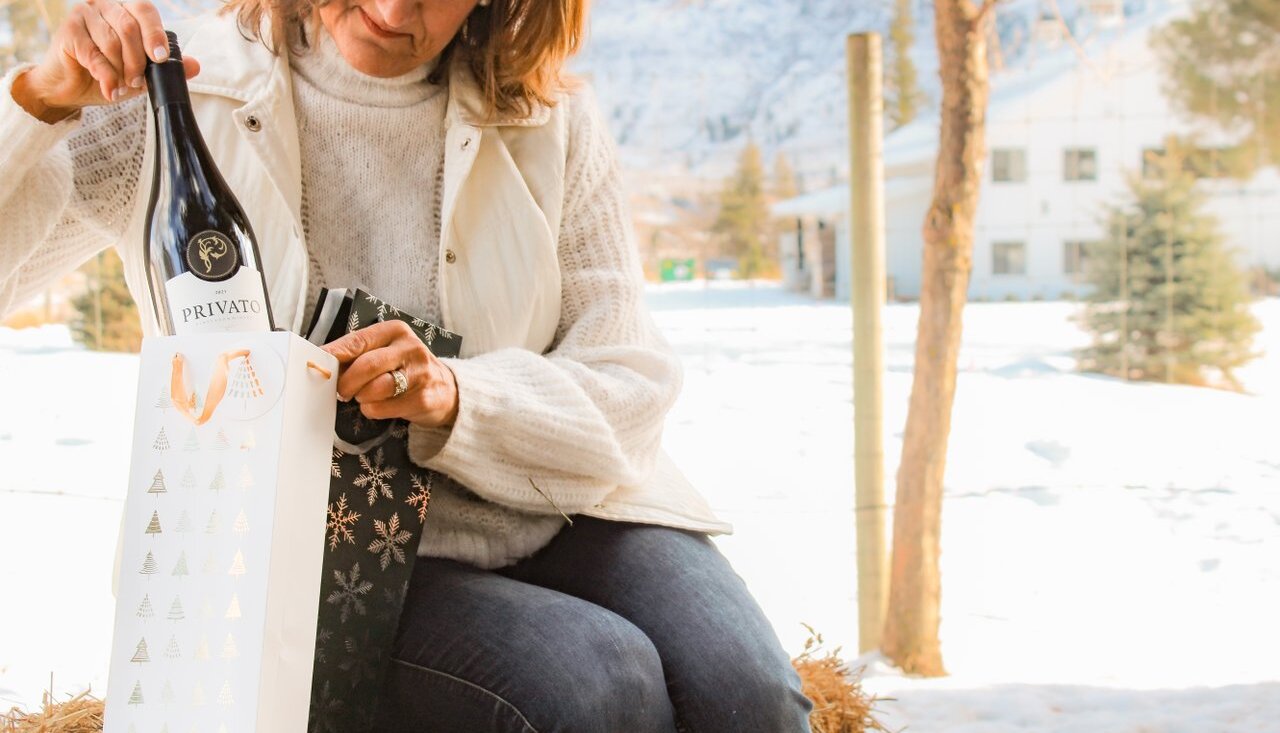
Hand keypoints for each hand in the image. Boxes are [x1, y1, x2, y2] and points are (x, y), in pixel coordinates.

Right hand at [11, 0, 199, 122]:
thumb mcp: (142, 74)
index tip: (160, 57)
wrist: (71, 89)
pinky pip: (94, 54)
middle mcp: (104, 7)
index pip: (144, 10)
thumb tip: (195, 66)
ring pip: (112, 41)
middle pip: (129, 27)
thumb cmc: (107, 75)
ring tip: (122, 86)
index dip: (155, 33)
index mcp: (125, 11)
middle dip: (138, 60)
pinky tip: (109, 89)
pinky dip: (106, 76)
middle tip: (137, 81)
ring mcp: (83, 15)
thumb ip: (167, 68)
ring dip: (121, 70)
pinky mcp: (68, 31)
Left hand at [323, 320, 459, 428]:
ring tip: (365, 396)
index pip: (357, 340)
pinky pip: (382, 408)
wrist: (446, 390)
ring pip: (374, 389)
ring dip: (361, 397)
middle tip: (342, 390)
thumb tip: (322, 361)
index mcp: (396, 331)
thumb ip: (358, 353)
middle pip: (366, 366)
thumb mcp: (387, 351)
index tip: (316, 362)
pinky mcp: (422, 399)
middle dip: (347, 382)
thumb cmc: (405, 369)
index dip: (334, 353)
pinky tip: (381, 405)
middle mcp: (410, 348)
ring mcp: (419, 374)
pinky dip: (373, 410)